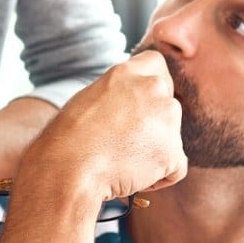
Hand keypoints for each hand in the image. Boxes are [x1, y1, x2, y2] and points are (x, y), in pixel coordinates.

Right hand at [25, 52, 186, 203]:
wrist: (69, 169)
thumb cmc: (68, 140)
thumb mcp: (89, 99)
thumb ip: (118, 94)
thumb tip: (129, 104)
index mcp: (127, 73)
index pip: (156, 64)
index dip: (151, 87)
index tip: (140, 105)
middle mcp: (152, 88)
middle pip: (168, 103)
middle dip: (154, 123)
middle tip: (124, 142)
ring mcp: (167, 118)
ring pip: (172, 136)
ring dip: (155, 149)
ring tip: (123, 161)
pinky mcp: (173, 151)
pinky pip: (176, 167)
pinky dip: (159, 177)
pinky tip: (133, 178)